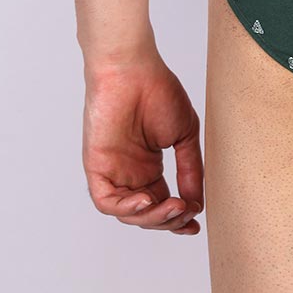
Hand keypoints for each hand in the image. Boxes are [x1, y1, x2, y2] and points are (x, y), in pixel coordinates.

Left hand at [82, 49, 203, 233]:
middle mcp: (129, 172)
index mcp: (148, 165)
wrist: (132, 69)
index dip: (177, 217)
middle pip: (146, 213)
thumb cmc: (157, 90)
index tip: (194, 223)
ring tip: (173, 207)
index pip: (161, 202)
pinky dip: (127, 207)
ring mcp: (113, 171)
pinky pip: (107, 201)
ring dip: (151, 217)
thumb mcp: (183, 134)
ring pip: (127, 212)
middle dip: (167, 220)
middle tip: (185, 212)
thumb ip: (189, 168)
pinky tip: (147, 201)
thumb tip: (196, 202)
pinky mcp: (96, 168)